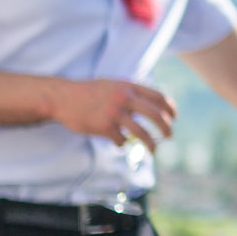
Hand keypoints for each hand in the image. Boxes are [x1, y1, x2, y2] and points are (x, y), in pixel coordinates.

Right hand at [46, 76, 176, 148]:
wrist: (62, 97)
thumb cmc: (89, 92)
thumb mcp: (113, 85)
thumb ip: (131, 93)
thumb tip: (151, 105)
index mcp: (128, 86)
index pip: (158, 96)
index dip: (170, 107)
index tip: (174, 117)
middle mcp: (124, 98)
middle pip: (156, 115)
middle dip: (166, 127)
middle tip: (170, 135)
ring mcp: (114, 113)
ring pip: (142, 133)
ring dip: (152, 144)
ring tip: (155, 150)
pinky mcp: (104, 127)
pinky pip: (121, 140)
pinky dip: (122, 143)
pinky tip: (117, 140)